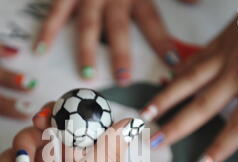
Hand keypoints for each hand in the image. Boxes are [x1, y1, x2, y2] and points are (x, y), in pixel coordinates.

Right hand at [35, 0, 179, 85]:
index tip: (170, 64)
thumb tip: (197, 3)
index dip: (160, 41)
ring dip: (87, 49)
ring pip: (87, 23)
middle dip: (121, 53)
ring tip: (87, 74)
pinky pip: (55, 11)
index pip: (151, 19)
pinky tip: (40, 50)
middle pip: (119, 27)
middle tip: (123, 78)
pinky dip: (47, 30)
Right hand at [142, 0, 237, 161]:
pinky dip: (177, 72)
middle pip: (201, 107)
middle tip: (153, 142)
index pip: (237, 127)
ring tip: (144, 114)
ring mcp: (224, 55)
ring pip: (188, 81)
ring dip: (164, 99)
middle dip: (176, 127)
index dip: (218, 149)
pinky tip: (163, 81)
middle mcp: (236, 73)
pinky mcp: (220, 40)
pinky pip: (193, 60)